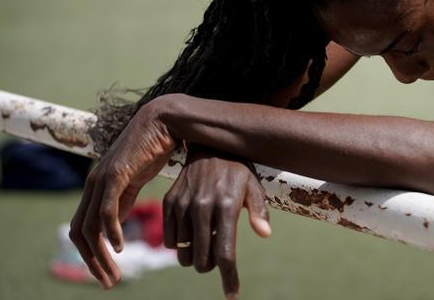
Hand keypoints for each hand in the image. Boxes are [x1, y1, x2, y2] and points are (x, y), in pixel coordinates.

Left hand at [69, 98, 177, 288]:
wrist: (166, 119)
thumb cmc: (156, 145)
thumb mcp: (137, 179)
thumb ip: (124, 198)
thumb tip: (115, 220)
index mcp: (99, 187)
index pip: (84, 228)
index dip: (92, 255)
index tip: (109, 274)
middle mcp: (94, 184)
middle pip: (80, 232)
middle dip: (92, 262)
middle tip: (109, 283)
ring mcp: (102, 178)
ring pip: (90, 226)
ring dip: (99, 255)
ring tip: (114, 273)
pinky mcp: (115, 174)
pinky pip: (105, 210)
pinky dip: (109, 231)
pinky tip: (119, 247)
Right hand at [164, 148, 270, 299]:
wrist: (208, 147)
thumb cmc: (236, 171)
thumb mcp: (253, 187)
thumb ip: (259, 211)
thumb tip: (265, 234)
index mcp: (226, 206)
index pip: (225, 253)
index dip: (229, 278)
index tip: (232, 295)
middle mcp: (202, 207)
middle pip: (202, 259)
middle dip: (211, 266)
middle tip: (217, 255)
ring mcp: (183, 206)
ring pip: (184, 253)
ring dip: (195, 256)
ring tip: (205, 240)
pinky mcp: (168, 204)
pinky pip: (170, 241)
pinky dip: (180, 246)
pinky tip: (191, 233)